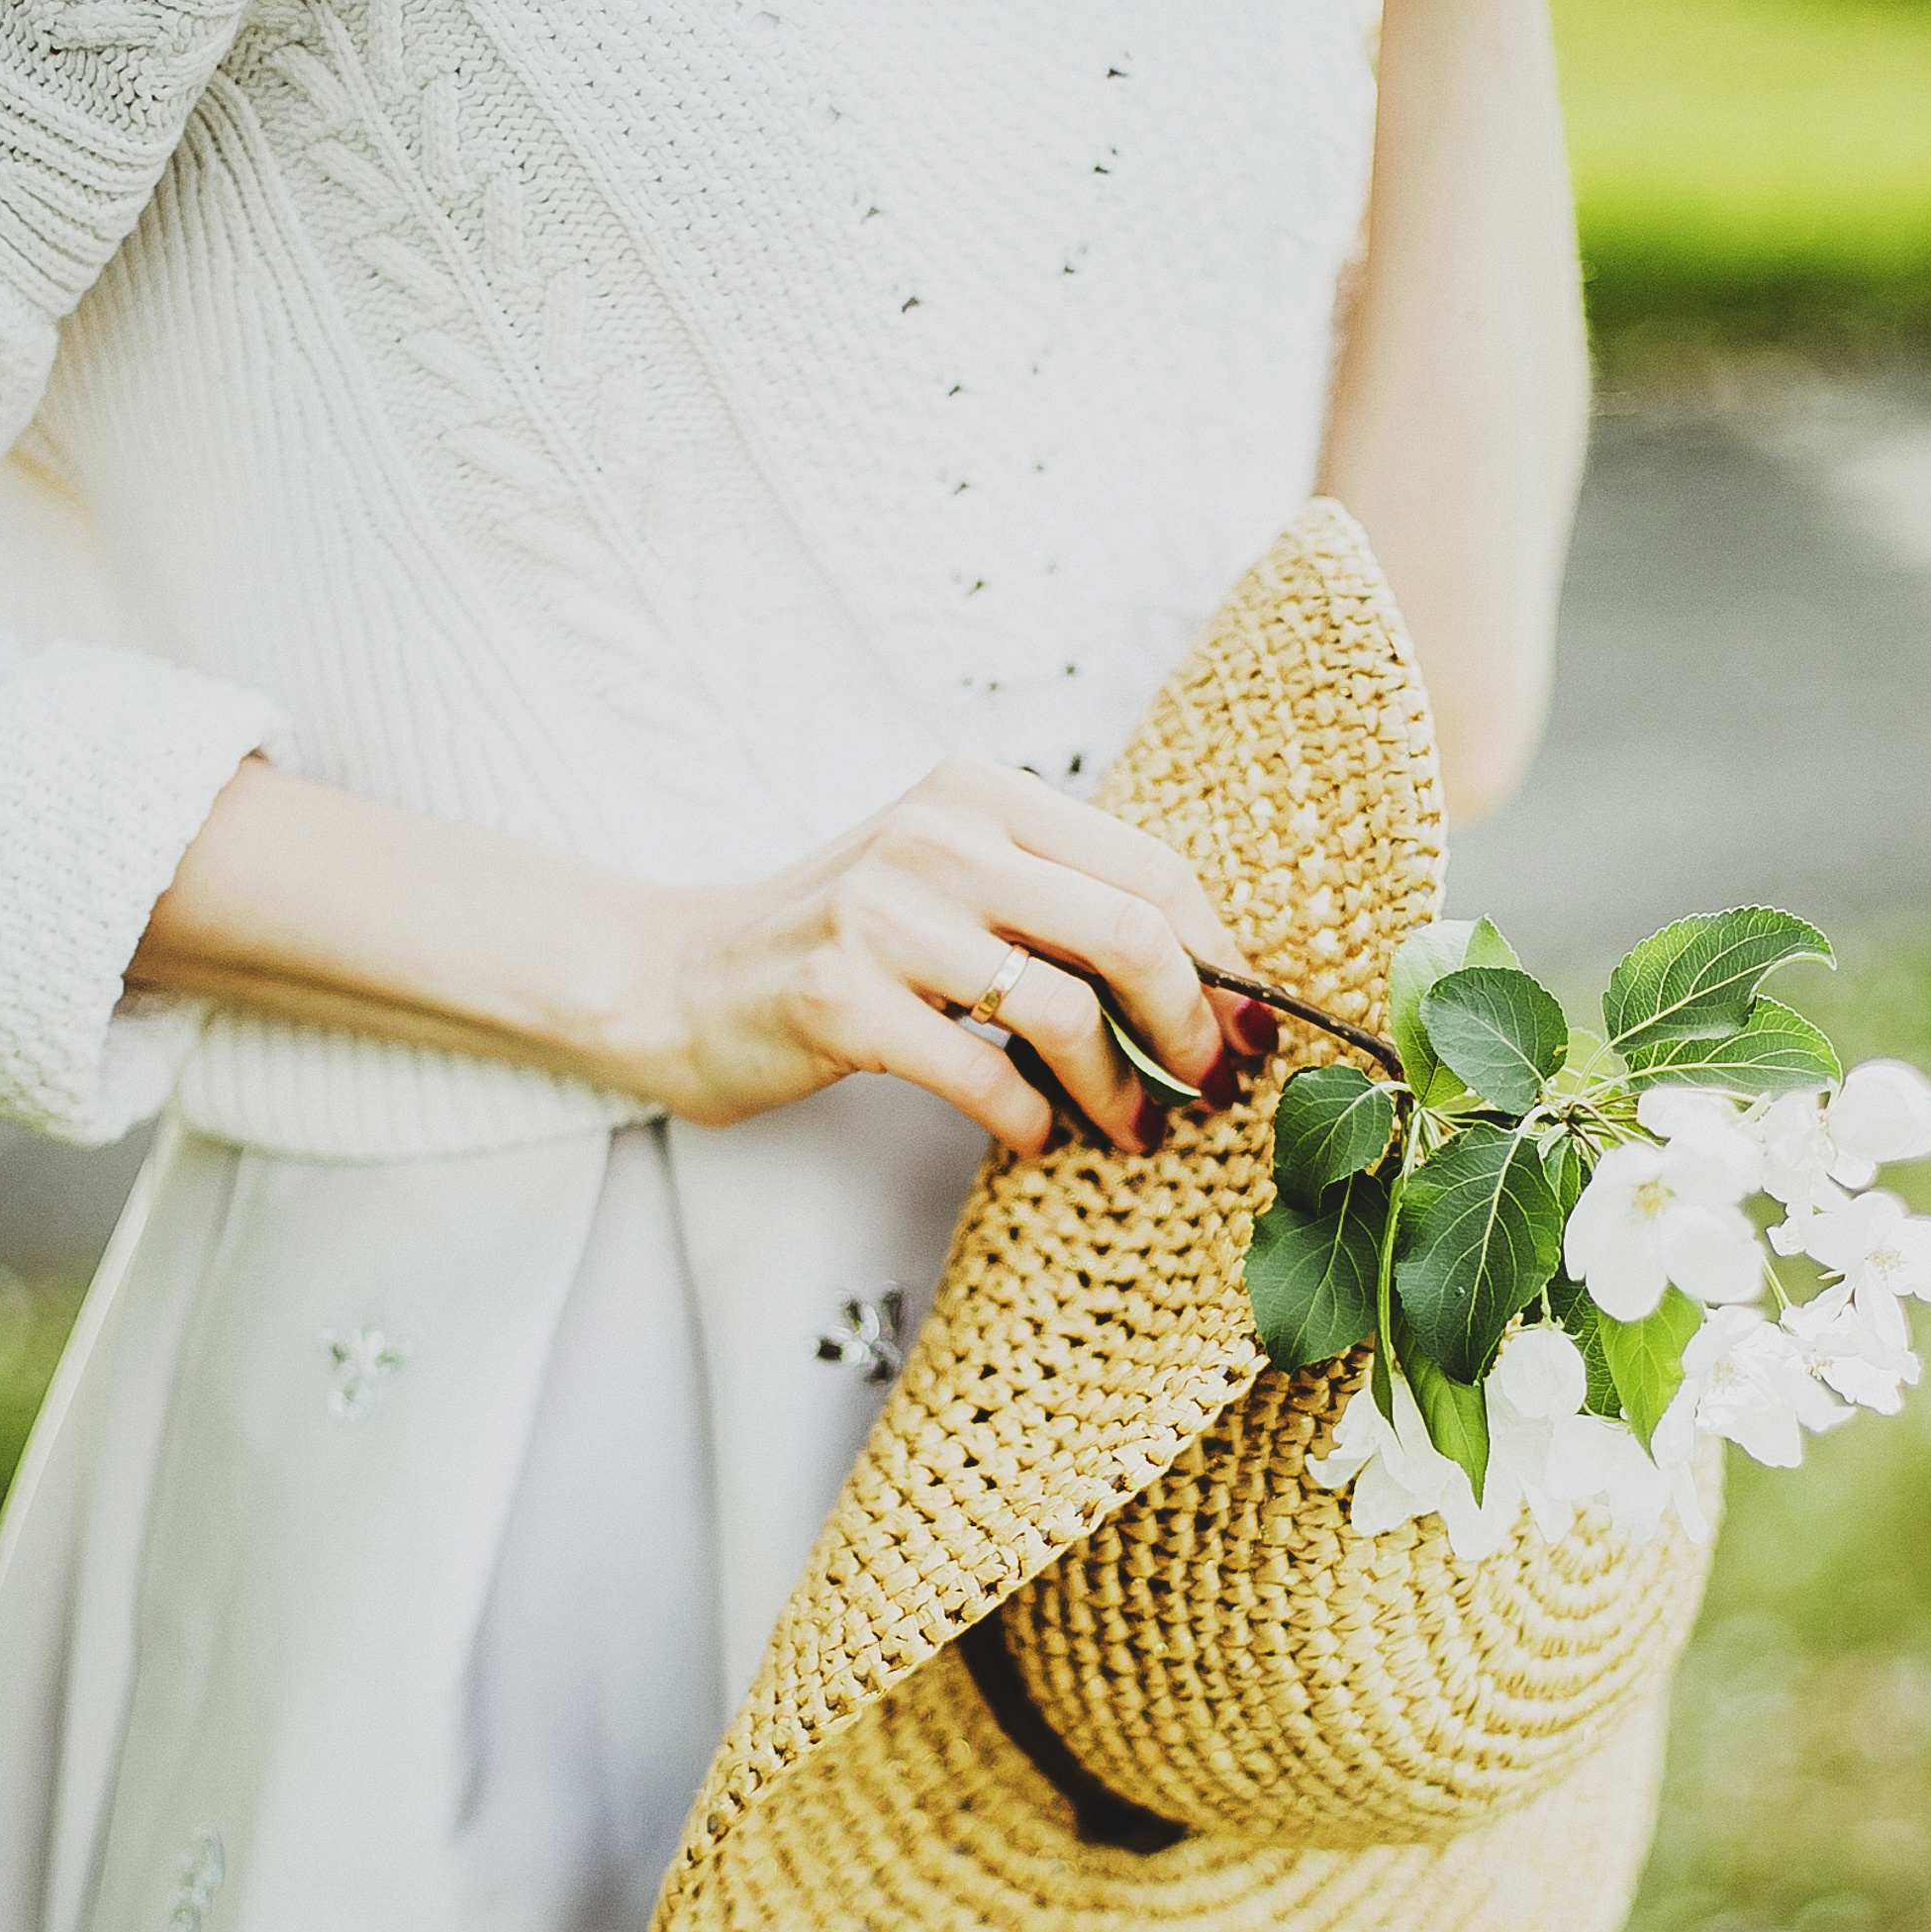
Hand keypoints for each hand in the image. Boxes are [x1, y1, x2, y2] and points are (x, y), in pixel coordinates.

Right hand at [623, 757, 1276, 1153]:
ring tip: (1132, 1131)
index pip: (1150, 870)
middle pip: (1130, 931)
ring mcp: (883, 913)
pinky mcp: (841, 998)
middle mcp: (936, 835)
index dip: (1223, 959)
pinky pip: (985, 1074)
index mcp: (980, 793)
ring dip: (1119, 1091)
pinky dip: (1033, 1121)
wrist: (680, 979)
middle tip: (1210, 1087)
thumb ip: (1055, 902)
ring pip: (1066, 1010)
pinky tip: (1039, 1137)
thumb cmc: (841, 941)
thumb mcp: (950, 882)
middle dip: (1192, 1025)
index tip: (1250, 1028)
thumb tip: (1207, 980)